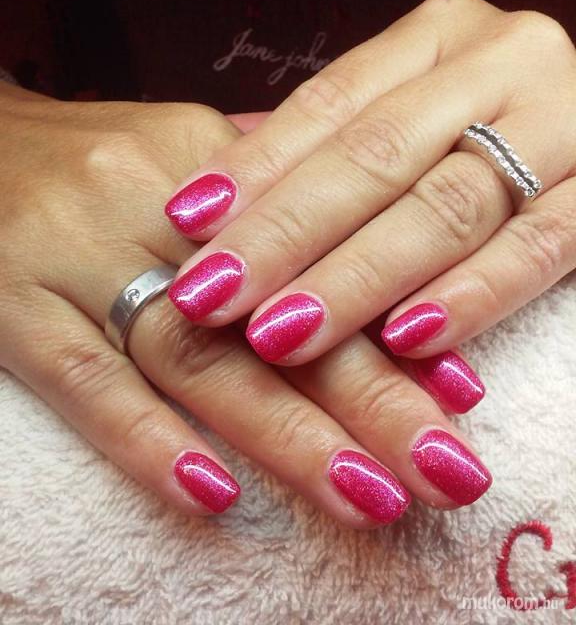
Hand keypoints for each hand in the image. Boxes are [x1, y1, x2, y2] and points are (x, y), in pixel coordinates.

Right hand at [0, 82, 489, 525]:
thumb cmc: (94, 160)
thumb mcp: (178, 149)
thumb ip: (265, 190)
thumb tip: (360, 237)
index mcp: (202, 157)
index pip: (313, 248)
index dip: (387, 322)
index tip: (460, 391)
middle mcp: (147, 202)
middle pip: (267, 310)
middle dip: (365, 395)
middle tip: (441, 466)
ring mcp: (74, 254)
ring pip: (189, 353)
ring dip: (282, 434)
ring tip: (364, 494)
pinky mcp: (11, 304)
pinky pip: (82, 380)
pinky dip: (145, 441)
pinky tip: (210, 496)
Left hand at [164, 0, 575, 369]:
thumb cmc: (483, 124)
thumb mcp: (412, 112)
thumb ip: (336, 148)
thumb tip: (217, 210)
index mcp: (439, 34)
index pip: (331, 103)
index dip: (257, 166)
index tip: (187, 224)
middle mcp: (501, 62)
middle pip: (376, 155)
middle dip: (287, 234)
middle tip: (211, 297)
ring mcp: (565, 120)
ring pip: (446, 206)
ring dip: (357, 279)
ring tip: (282, 334)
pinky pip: (538, 248)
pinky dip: (470, 296)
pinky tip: (404, 343)